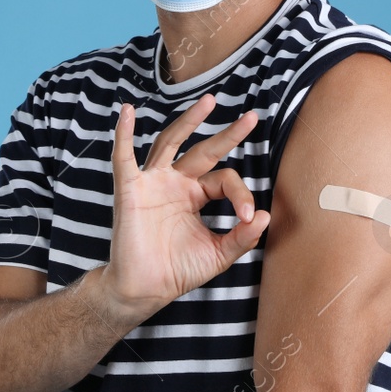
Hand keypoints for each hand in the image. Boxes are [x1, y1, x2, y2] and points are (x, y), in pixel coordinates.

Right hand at [105, 93, 270, 318]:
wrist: (144, 290)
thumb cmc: (177, 271)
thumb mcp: (218, 254)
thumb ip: (242, 238)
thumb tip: (267, 216)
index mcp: (196, 195)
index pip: (225, 180)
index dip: (241, 195)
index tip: (249, 217)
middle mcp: (175, 182)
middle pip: (204, 150)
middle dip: (228, 134)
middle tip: (252, 117)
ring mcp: (153, 182)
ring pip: (171, 142)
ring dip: (189, 121)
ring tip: (209, 101)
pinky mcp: (130, 189)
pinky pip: (124, 158)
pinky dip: (124, 133)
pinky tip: (128, 111)